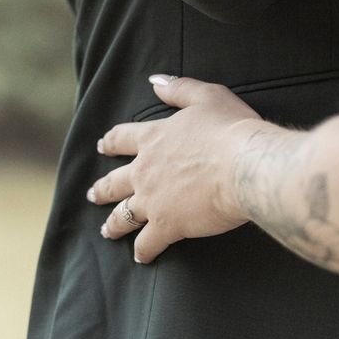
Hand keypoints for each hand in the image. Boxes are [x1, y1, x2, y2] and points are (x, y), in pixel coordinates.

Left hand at [88, 76, 264, 263]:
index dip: (111, 142)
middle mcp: (145, 171)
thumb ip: (179, 88)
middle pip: (115, 182)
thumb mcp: (207, 96)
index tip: (102, 146)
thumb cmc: (231, 130)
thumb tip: (155, 81)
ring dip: (114, 224)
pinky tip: (141, 257)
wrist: (245, 166)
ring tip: (107, 230)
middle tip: (93, 194)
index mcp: (154, 139)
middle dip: (102, 189)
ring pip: (124, 215)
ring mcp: (153, 200)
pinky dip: (143, 251)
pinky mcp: (167, 225)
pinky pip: (147, 243)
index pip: (122, 138)